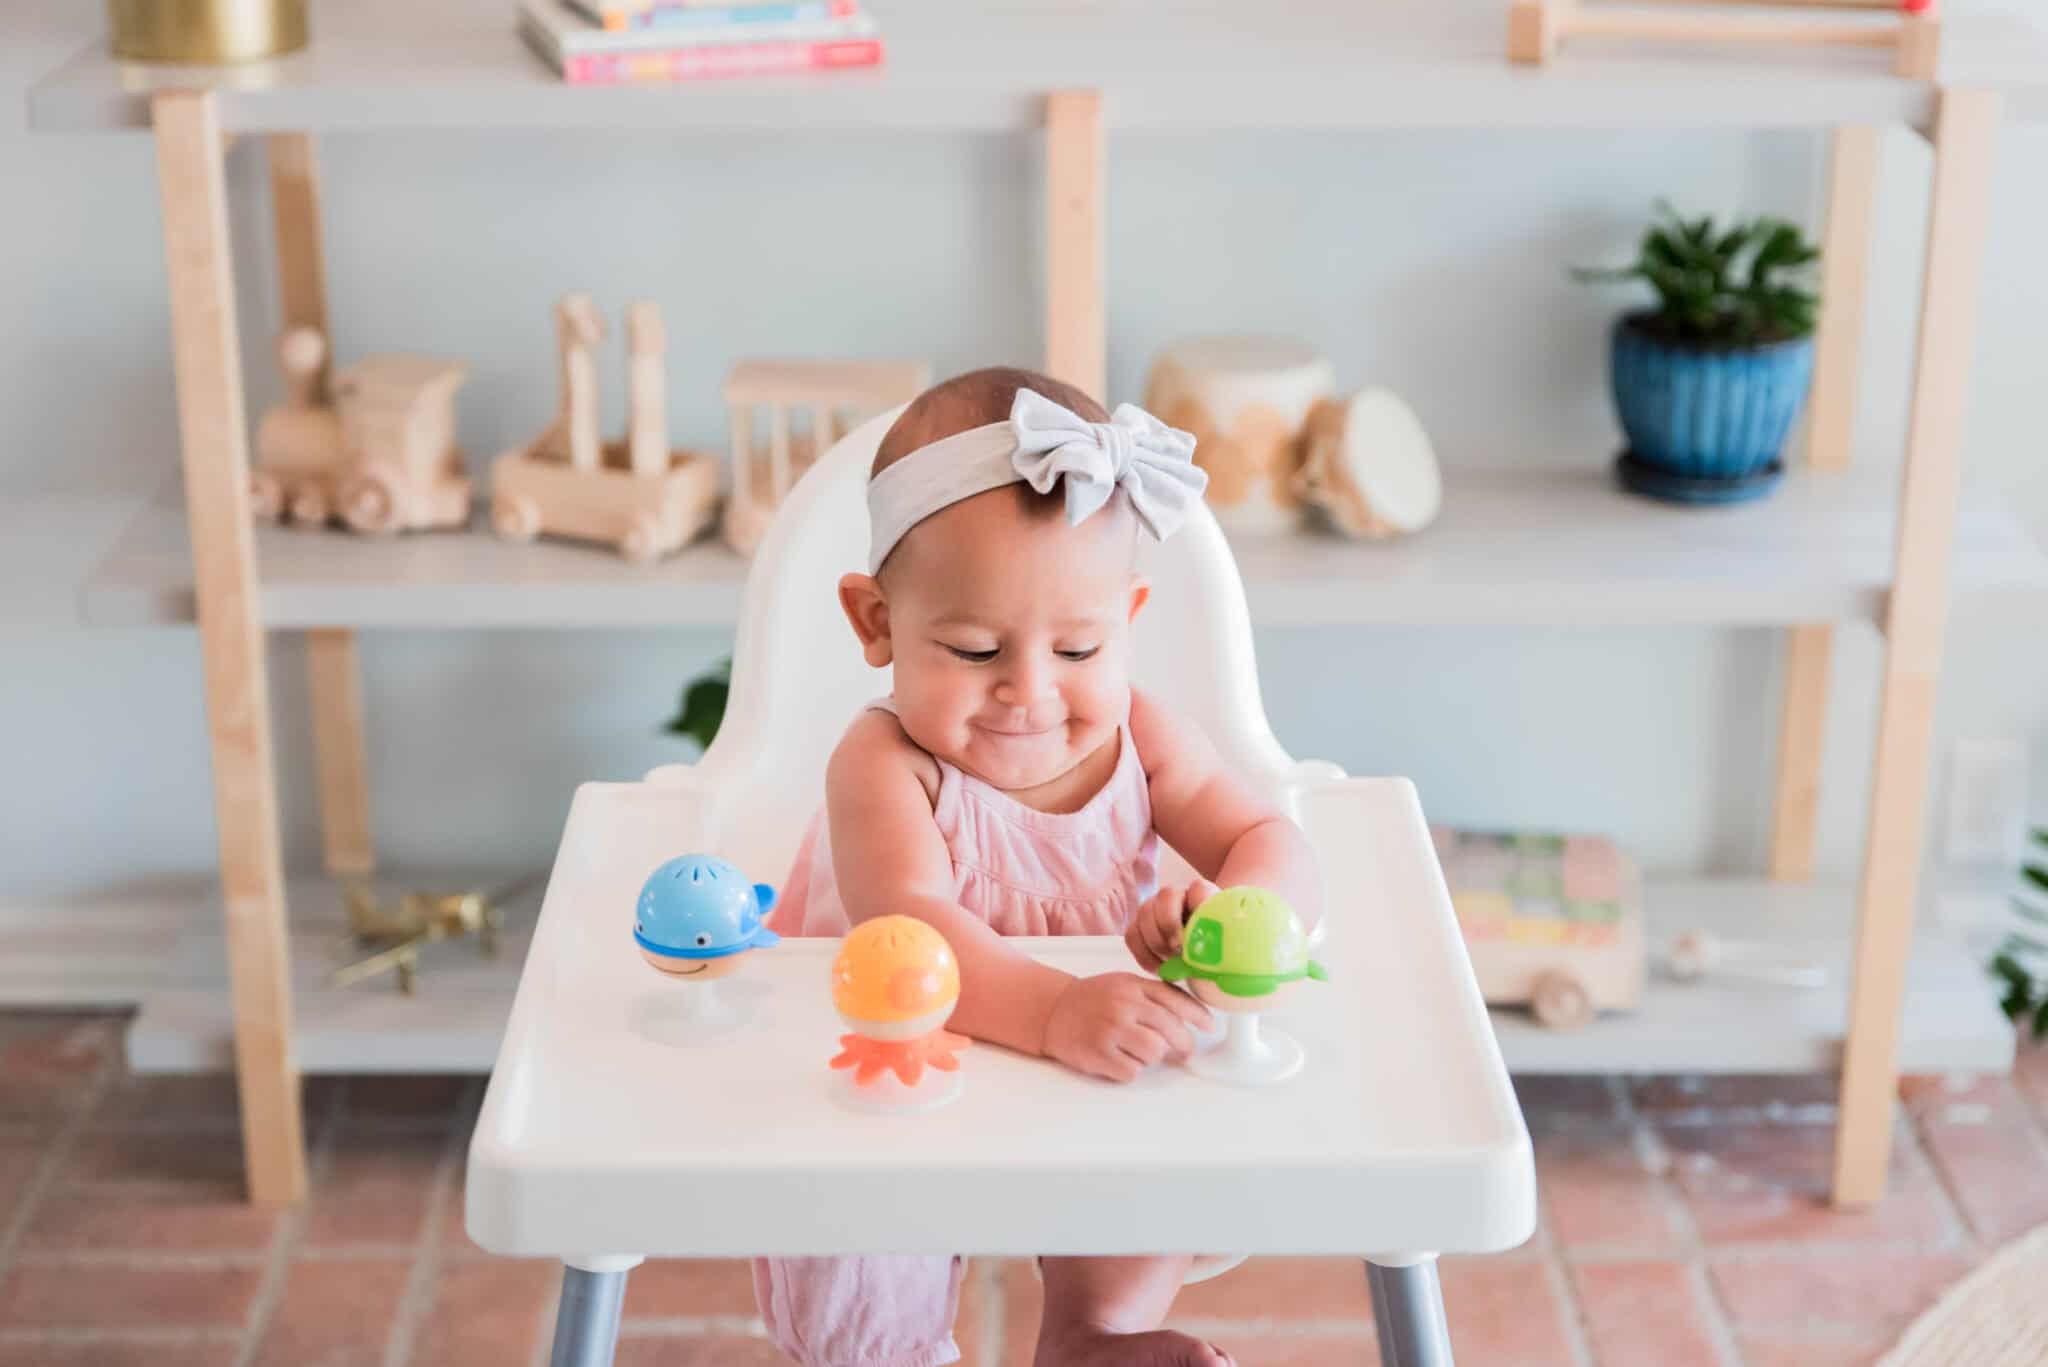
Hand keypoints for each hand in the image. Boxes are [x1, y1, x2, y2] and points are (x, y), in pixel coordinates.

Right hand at [1042, 972, 1211, 1083]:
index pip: (1175, 999)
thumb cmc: (1094, 999)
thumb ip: (1154, 995)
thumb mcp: (1124, 984)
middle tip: (1182, 1051)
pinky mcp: (1098, 1054)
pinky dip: (1132, 1070)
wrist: (1053, 1010)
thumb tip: (1191, 1017)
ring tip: (1139, 1051)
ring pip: (1154, 1052)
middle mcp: (1123, 1006)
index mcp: (1133, 986)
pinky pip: (1132, 1071)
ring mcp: (1110, 1030)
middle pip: (1170, 1030)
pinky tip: (1120, 1059)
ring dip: (1153, 1057)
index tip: (1210, 1027)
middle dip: (1182, 1044)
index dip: (1198, 1015)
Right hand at [1125, 878, 1219, 974]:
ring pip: (1145, 913)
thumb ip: (1225, 946)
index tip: (1201, 933)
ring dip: (1156, 942)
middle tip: (1179, 951)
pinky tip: (1159, 969)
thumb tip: (1224, 960)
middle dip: (1170, 925)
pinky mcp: (1139, 927)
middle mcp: (1178, 896)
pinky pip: (1132, 935)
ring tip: (1171, 963)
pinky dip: (1144, 955)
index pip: (1199, 889)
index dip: (1198, 906)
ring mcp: (1155, 908)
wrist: (1202, 957)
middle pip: (1166, 896)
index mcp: (1203, 895)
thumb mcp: (1226, 947)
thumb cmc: (1217, 950)